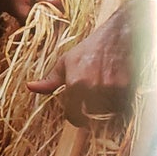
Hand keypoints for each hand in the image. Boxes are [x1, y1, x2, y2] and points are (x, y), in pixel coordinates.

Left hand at [26, 7, 135, 125]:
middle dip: (89, 112)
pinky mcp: (126, 90)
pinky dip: (117, 104)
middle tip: (90, 100)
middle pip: (90, 117)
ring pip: (106, 115)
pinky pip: (121, 109)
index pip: (73, 116)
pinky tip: (114, 91)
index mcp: (75, 83)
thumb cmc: (88, 50)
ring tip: (103, 92)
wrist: (116, 38)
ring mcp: (111, 90)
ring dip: (104, 109)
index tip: (75, 113)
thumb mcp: (65, 62)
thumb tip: (30, 87)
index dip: (74, 117)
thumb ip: (49, 80)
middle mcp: (92, 88)